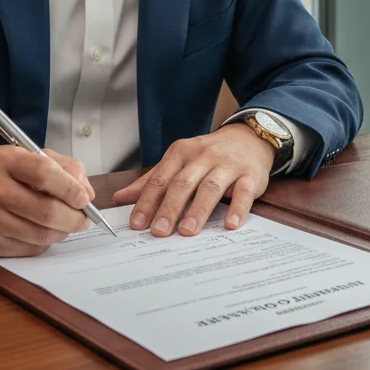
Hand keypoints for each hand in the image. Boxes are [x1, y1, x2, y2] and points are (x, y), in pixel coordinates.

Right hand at [0, 146, 95, 257]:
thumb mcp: (26, 156)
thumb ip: (62, 167)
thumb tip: (86, 192)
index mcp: (3, 160)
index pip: (45, 174)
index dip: (71, 188)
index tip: (84, 198)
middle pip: (46, 210)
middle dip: (74, 217)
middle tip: (83, 218)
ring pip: (40, 234)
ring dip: (62, 232)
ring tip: (67, 224)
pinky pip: (28, 249)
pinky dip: (44, 242)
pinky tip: (45, 232)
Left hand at [111, 125, 275, 237]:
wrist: (249, 138)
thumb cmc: (208, 155)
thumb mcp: (179, 161)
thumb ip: (152, 180)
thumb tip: (120, 198)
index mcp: (181, 152)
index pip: (161, 178)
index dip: (148, 201)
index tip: (137, 224)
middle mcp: (203, 156)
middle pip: (183, 183)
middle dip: (169, 208)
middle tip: (159, 231)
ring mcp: (228, 165)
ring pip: (210, 187)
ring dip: (198, 209)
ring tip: (188, 231)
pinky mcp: (250, 175)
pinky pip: (243, 192)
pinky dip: (237, 208)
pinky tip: (230, 224)